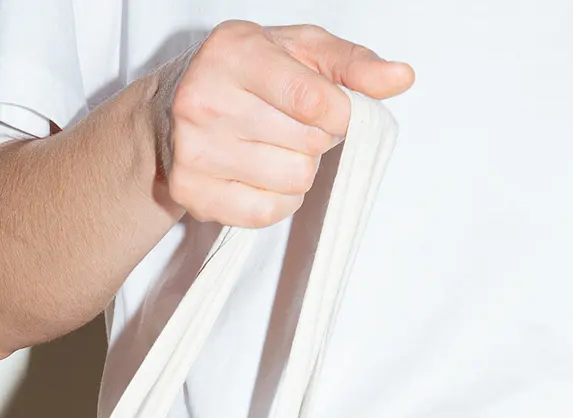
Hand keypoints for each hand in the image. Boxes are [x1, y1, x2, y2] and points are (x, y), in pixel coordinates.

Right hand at [148, 21, 413, 227]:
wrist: (170, 110)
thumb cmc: (246, 75)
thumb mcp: (299, 51)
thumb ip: (352, 65)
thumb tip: (401, 78)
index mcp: (236, 52)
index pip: (313, 100)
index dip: (340, 116)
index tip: (335, 113)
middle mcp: (206, 98)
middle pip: (308, 144)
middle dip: (314, 139)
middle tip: (290, 125)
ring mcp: (195, 149)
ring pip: (292, 180)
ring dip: (297, 170)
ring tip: (273, 147)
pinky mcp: (192, 191)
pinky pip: (266, 212)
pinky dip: (277, 199)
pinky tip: (260, 174)